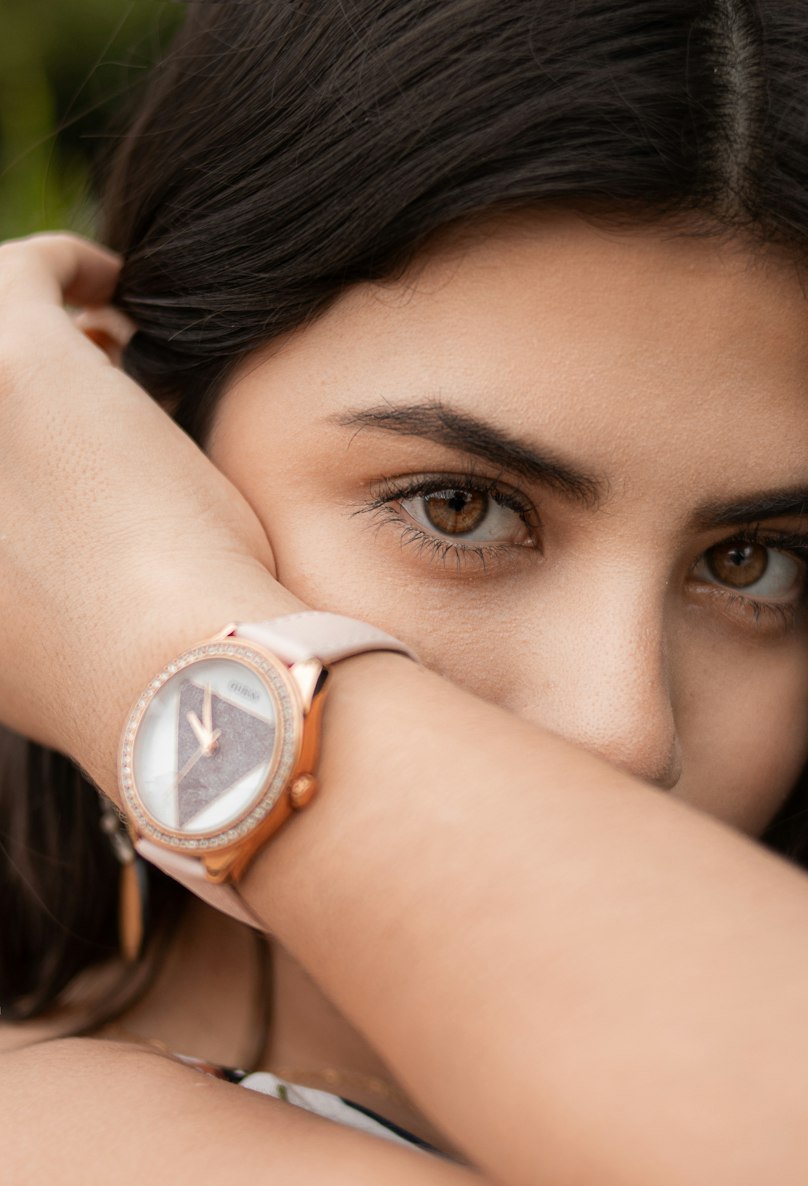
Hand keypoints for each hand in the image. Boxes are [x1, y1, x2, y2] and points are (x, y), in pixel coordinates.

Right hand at [0, 233, 299, 791]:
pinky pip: (28, 270)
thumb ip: (25, 602)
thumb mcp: (44, 648)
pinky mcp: (16, 361)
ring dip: (34, 320)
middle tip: (79, 371)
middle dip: (13, 381)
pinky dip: (70, 266)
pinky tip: (120, 288)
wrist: (173, 676)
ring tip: (106, 337)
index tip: (45, 436)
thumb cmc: (140, 678)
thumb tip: (66, 574)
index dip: (11, 441)